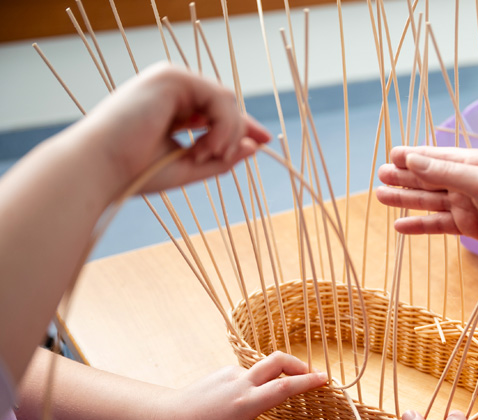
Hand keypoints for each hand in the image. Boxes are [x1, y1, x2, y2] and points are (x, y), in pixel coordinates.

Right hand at [79, 63, 270, 196]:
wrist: (100, 168)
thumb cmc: (134, 171)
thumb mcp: (187, 166)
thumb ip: (221, 158)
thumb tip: (256, 147)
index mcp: (171, 106)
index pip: (217, 109)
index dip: (242, 125)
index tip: (264, 141)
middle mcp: (172, 88)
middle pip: (226, 104)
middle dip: (237, 132)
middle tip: (221, 157)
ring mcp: (171, 79)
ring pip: (227, 101)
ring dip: (228, 133)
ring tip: (207, 155)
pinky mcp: (172, 78)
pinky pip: (220, 99)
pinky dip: (223, 126)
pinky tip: (207, 146)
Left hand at [151, 352, 326, 419]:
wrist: (166, 417)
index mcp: (246, 403)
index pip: (284, 387)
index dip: (307, 381)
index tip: (325, 379)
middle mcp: (241, 382)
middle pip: (278, 360)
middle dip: (299, 365)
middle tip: (312, 377)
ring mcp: (232, 373)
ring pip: (264, 369)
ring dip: (278, 377)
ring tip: (278, 399)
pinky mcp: (225, 371)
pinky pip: (250, 374)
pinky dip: (259, 383)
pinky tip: (246, 403)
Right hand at [376, 146, 477, 260]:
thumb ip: (446, 172)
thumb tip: (413, 159)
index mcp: (471, 163)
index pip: (434, 157)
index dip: (412, 156)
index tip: (390, 155)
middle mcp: (467, 182)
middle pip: (428, 178)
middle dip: (404, 177)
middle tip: (379, 177)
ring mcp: (468, 205)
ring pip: (430, 201)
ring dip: (406, 200)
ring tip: (381, 197)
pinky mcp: (472, 227)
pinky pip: (439, 225)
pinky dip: (421, 225)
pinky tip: (401, 227)